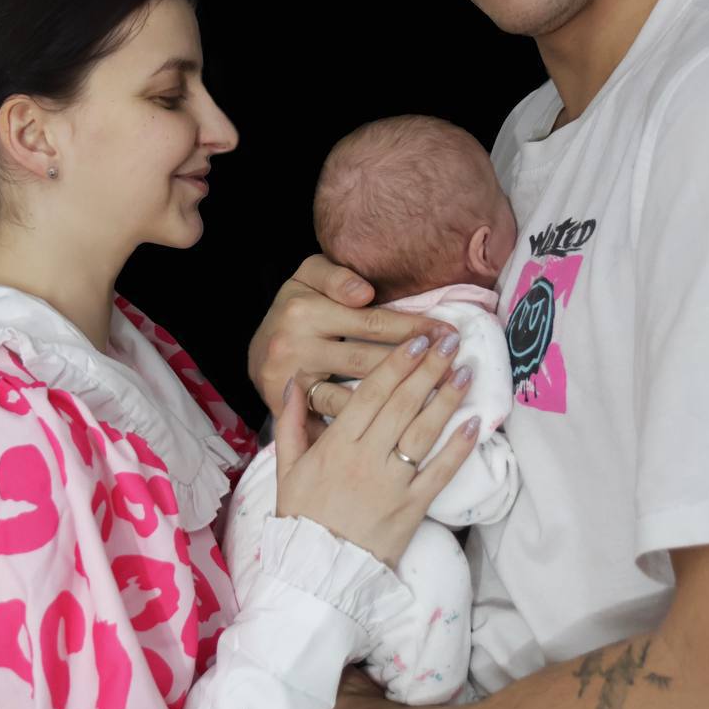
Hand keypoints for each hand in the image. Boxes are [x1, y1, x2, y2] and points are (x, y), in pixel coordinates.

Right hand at [248, 254, 453, 416]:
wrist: (254, 352)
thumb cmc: (295, 309)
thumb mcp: (307, 276)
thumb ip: (336, 277)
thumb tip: (365, 294)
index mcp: (304, 312)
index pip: (370, 322)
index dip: (412, 329)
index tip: (447, 334)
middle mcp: (295, 349)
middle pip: (367, 361)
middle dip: (415, 365)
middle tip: (454, 365)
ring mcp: (291, 384)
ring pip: (352, 396)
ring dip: (395, 401)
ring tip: (438, 397)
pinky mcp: (287, 413)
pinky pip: (330, 421)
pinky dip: (361, 428)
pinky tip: (397, 432)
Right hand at [273, 331, 479, 568]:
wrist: (316, 576)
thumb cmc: (300, 519)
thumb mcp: (285, 470)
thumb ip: (290, 423)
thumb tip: (295, 383)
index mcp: (335, 446)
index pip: (371, 394)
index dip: (396, 364)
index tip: (416, 339)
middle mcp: (366, 459)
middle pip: (403, 404)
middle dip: (428, 368)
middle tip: (450, 340)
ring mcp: (391, 484)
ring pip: (424, 432)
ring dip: (448, 398)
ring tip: (466, 370)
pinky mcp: (412, 509)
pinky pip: (440, 473)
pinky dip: (459, 447)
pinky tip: (474, 422)